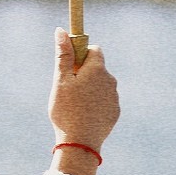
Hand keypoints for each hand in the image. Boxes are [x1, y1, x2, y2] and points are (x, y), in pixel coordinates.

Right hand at [48, 28, 119, 152]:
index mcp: (97, 69)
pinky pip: (104, 101)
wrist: (80, 143)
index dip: (81, 55)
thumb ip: (63, 55)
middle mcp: (110, 80)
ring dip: (90, 89)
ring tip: (75, 105)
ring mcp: (114, 97)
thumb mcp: (60, 81)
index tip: (70, 66)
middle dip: (84, 73)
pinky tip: (84, 115)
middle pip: (97, 68)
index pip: (94, 49)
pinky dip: (95, 104)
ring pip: (100, 85)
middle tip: (68, 89)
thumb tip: (61, 31)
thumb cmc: (67, 110)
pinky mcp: (115, 112)